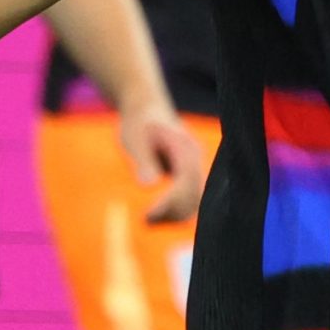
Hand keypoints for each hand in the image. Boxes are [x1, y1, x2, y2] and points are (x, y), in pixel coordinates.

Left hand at [121, 105, 208, 223]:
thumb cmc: (137, 123)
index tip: (149, 214)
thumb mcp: (135, 140)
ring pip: (194, 200)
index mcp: (184, 148)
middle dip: (173, 212)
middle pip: (195, 195)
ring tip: (147, 220)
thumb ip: (143, 161)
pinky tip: (154, 216)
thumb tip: (149, 186)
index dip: (171, 202)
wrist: (145, 109)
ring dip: (174, 214)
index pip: (186, 181)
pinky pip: (189, 198)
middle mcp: (195, 158)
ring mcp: (194, 167)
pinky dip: (174, 209)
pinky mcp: (188, 175)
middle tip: (145, 221)